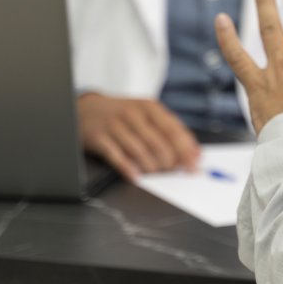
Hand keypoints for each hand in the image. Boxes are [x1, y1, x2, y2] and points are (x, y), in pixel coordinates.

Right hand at [76, 92, 199, 181]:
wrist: (87, 109)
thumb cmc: (123, 114)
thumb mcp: (147, 114)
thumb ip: (170, 130)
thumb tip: (195, 152)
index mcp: (149, 107)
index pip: (173, 130)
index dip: (186, 150)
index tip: (194, 165)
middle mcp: (133, 114)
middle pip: (158, 142)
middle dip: (169, 161)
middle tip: (173, 171)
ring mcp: (115, 125)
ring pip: (139, 151)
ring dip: (151, 167)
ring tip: (156, 173)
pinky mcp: (99, 137)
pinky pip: (116, 156)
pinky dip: (128, 168)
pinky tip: (136, 176)